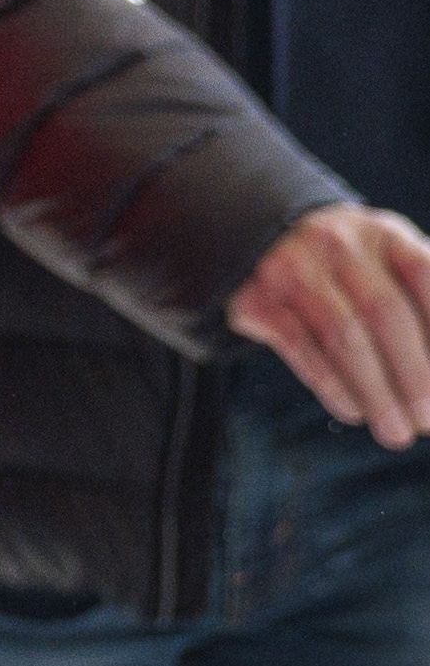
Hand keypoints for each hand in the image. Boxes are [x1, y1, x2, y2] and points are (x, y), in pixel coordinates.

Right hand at [231, 200, 429, 445]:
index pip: (424, 275)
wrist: (259, 245)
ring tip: (395, 431)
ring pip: (341, 335)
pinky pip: (298, 346)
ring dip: (374, 391)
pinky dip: (330, 384)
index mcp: (383, 234)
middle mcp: (336, 243)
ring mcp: (290, 268)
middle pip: (383, 312)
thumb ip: (424, 302)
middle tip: (426, 422)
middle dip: (413, 375)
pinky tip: (353, 411)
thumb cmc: (351, 270)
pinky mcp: (254, 299)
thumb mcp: (391, 266)